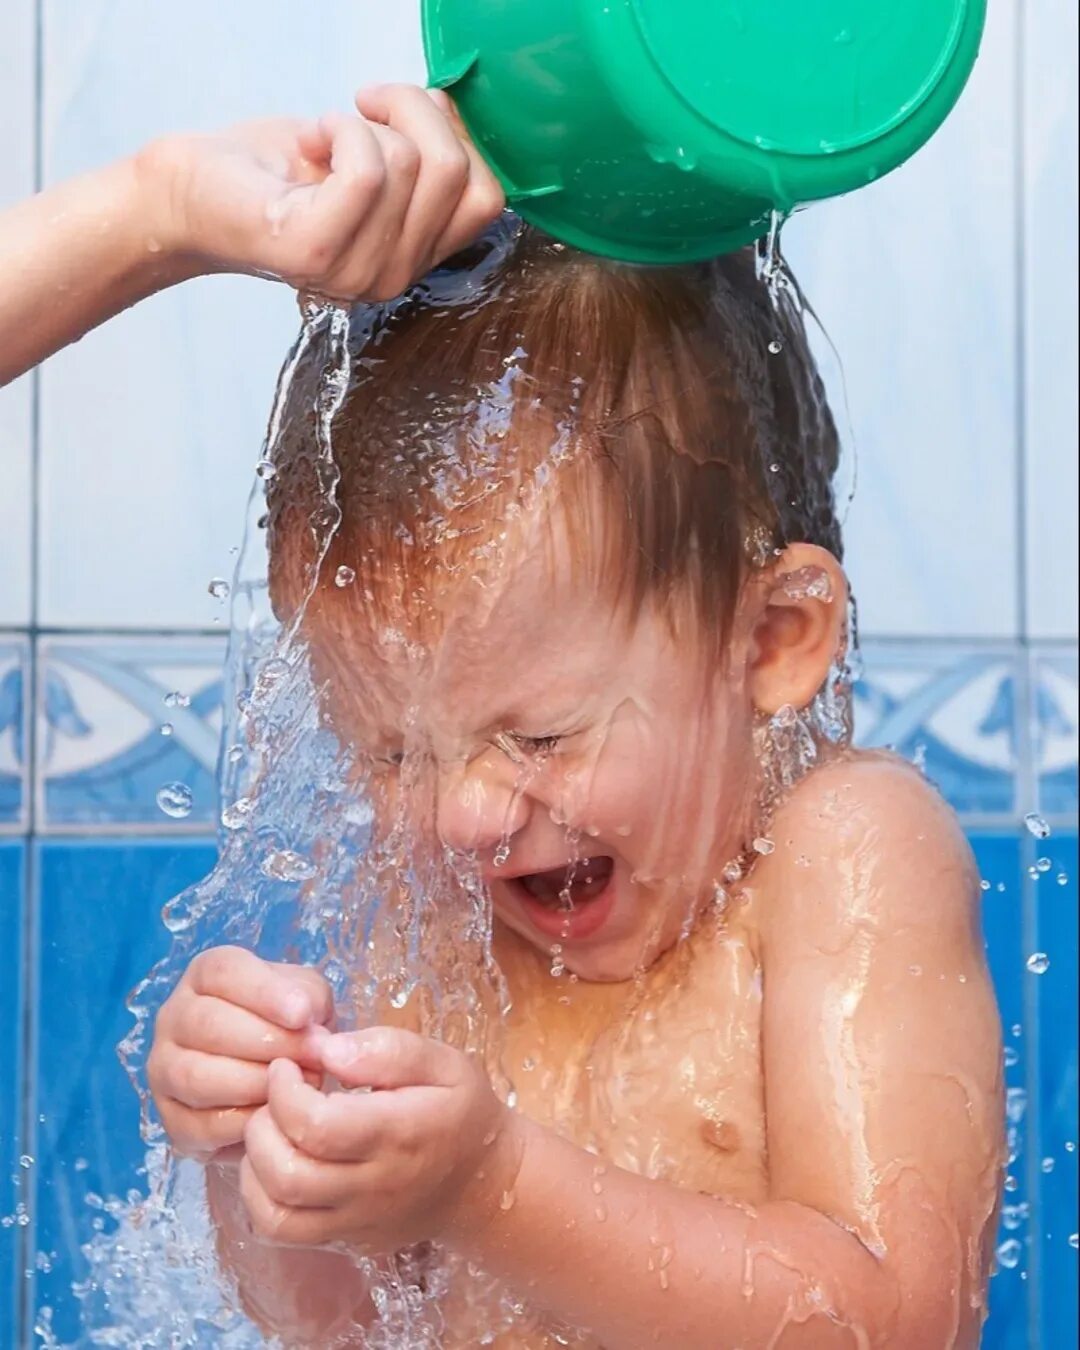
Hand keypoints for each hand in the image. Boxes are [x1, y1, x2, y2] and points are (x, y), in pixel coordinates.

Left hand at [138, 83, 504, 301]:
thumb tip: (454, 109)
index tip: (400, 116)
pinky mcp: (318, 252)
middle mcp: (394, 278)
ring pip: (414, 163)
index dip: (456, 134)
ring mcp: (359, 273)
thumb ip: (421, 156)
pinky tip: (312, 141)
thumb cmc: (273, 171)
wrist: (191, 193)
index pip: (489, 199)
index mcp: (414, 258)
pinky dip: (341, 130)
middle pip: (458, 172)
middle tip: (360, 110)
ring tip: (324, 137)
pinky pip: (369, 169)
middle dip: (414, 111)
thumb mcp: (369, 159)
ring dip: (366, 123)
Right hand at [147, 945, 333, 1160]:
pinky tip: (273, 1114)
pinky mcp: (170, 1118)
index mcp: (206, 975)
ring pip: (195, 1075)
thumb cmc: (289, 1026)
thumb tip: (305, 1017)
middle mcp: (175, 1016)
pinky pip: (197, 1124)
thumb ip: (310, 998)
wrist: (278, 1081)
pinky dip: (241, 1123)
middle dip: (267, 1043)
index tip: (302, 1014)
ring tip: (295, 1085)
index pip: (222, 971)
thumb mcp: (308, 997)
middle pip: (207, 1024)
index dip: (263, 991)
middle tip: (312, 1056)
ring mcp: (164, 1068)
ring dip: (254, 1083)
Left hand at [238, 1027, 517, 1249]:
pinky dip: (260, 1199)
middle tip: (275, 1096)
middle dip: (262, 1126)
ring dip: (254, 1167)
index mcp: (397, 1133)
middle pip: (287, 1174)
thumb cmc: (461, 1112)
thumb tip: (326, 1049)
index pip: (316, 1125)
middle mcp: (372, 1186)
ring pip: (275, 1214)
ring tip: (271, 1130)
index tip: (288, 1066)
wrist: (484, 1185)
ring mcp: (355, 1222)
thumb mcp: (443, 1062)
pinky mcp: (344, 1241)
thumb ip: (387, 1049)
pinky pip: (282, 1235)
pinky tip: (275, 1164)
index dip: (285, 1091)